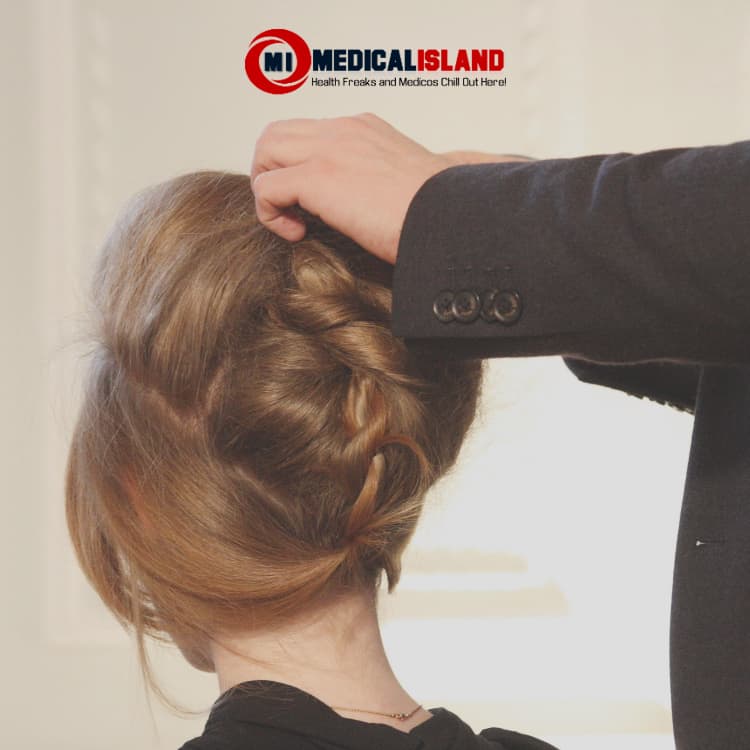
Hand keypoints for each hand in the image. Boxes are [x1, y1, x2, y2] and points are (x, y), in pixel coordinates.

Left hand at [250, 113, 530, 264]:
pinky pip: (266, 189)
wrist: (450, 220)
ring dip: (268, 189)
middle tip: (290, 209)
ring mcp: (329, 150)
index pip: (310, 133)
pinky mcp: (318, 178)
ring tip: (292, 220)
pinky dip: (271, 214)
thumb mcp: (409, 183)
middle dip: (272, 171)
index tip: (315, 203)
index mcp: (365, 129)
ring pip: (265, 152)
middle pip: (277, 135)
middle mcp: (344, 130)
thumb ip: (387, 178)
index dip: (299, 166)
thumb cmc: (437, 213)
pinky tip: (298, 234)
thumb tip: (385, 200)